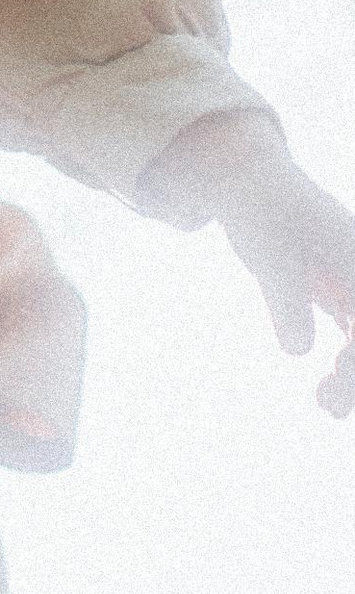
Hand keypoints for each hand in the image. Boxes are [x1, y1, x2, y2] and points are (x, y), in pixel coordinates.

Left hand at [153, 111, 354, 414]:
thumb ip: (286, 301)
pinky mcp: (344, 295)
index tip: (332, 387)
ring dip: (353, 375)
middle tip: (328, 407)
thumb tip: (298, 351)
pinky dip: (347, 365)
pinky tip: (326, 391)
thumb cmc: (262, 214)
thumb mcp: (269, 255)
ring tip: (327, 407)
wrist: (250, 185)